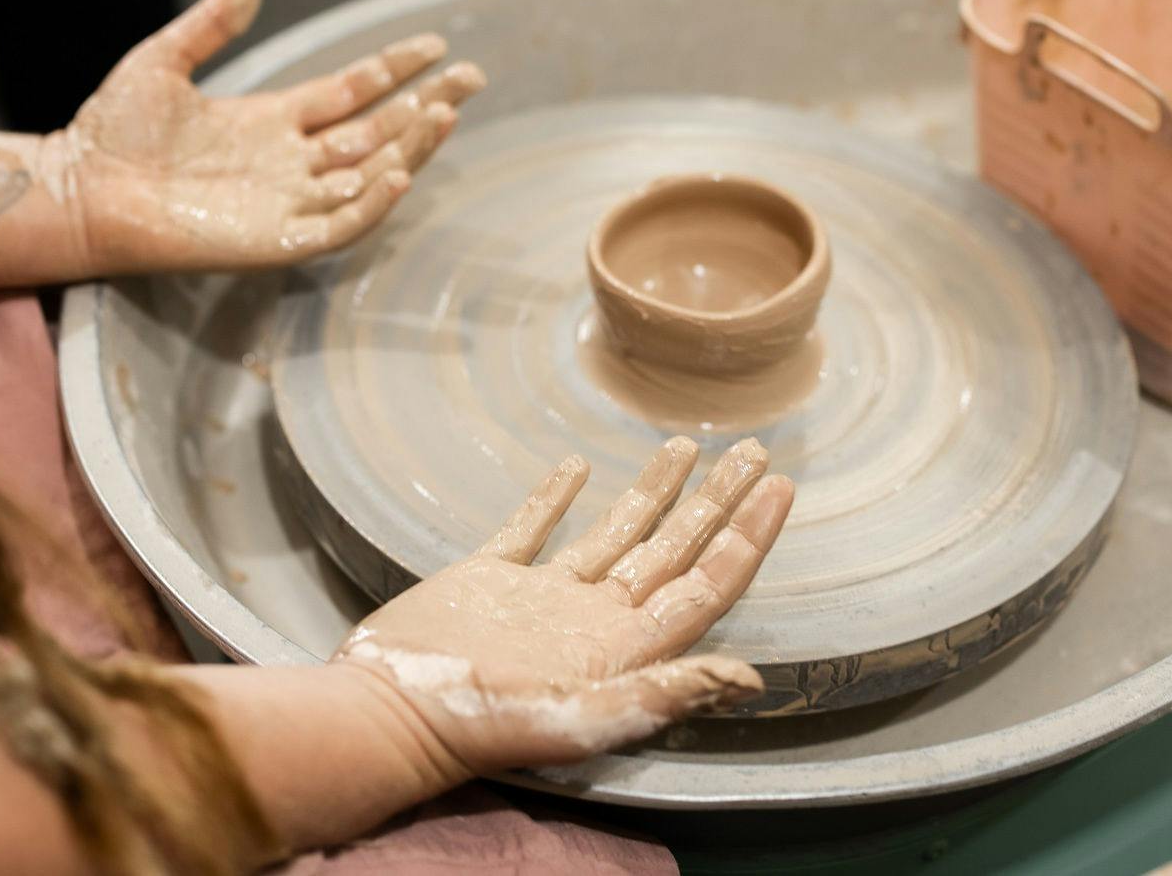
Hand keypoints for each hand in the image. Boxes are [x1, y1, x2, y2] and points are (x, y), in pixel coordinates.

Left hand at [54, 0, 484, 276]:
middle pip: (376, 132)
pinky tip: (399, 169)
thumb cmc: (111, 131)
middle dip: (426, 106)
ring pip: (368, 175)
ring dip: (411, 148)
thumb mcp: (163, 60)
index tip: (436, 44)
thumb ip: (211, 23)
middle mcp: (289, 162)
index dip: (394, 68)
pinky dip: (373, 201)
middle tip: (474, 76)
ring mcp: (287, 202)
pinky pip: (340, 224)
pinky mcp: (276, 240)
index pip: (352, 92)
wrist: (79, 189)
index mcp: (271, 120)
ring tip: (445, 113)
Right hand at [331, 437, 793, 775]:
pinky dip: (555, 497)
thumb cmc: (485, 723)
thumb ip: (667, 690)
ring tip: (686, 447)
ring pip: (615, 534)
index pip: (706, 584)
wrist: (391, 712)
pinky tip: (576, 467)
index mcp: (625, 648)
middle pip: (674, 551)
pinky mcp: (489, 580)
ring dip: (653, 493)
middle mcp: (594, 620)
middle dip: (718, 503)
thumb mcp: (585, 715)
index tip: (780, 488)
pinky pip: (534, 529)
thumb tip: (753, 679)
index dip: (747, 537)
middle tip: (754, 452)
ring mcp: (543, 599)